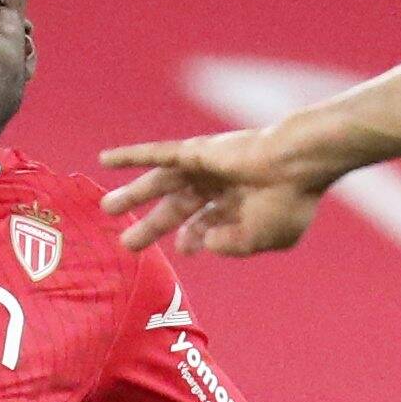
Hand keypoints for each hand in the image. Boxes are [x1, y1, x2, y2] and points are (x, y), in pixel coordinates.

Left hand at [98, 127, 333, 255]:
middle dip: (153, 226)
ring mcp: (205, 166)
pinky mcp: (194, 151)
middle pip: (177, 207)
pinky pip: (155, 153)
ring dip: (134, 194)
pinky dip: (130, 155)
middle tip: (127, 244)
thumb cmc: (288, 202)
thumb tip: (203, 244)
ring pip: (161, 183)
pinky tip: (104, 161)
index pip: (206, 223)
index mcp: (240, 205)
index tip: (183, 249)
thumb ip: (232, 246)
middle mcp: (219, 185)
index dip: (193, 238)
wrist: (296, 165)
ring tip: (106, 209)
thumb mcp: (263, 237)